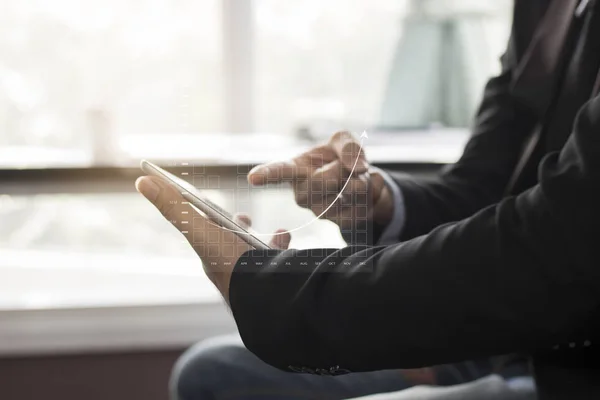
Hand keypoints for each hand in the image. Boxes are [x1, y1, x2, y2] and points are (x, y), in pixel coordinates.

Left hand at [135, 176, 288, 301]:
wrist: (267, 297)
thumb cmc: (231, 264)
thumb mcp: (200, 230)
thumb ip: (174, 206)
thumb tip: (141, 181)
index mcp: (209, 253)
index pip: (199, 225)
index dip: (199, 208)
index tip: (200, 196)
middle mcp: (227, 263)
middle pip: (226, 237)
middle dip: (233, 223)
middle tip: (241, 217)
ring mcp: (249, 270)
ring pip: (250, 247)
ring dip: (254, 234)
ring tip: (265, 228)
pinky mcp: (271, 274)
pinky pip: (274, 257)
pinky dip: (278, 244)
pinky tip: (284, 236)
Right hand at [248, 131, 393, 231]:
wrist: (361, 182)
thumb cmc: (339, 159)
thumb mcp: (342, 140)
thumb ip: (347, 145)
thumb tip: (355, 166)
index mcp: (295, 169)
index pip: (279, 171)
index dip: (266, 174)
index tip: (254, 177)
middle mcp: (303, 194)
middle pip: (322, 181)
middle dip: (342, 168)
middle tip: (346, 165)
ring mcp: (322, 212)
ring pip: (349, 191)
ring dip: (362, 179)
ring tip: (354, 177)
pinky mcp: (343, 222)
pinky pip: (366, 201)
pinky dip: (373, 189)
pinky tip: (363, 190)